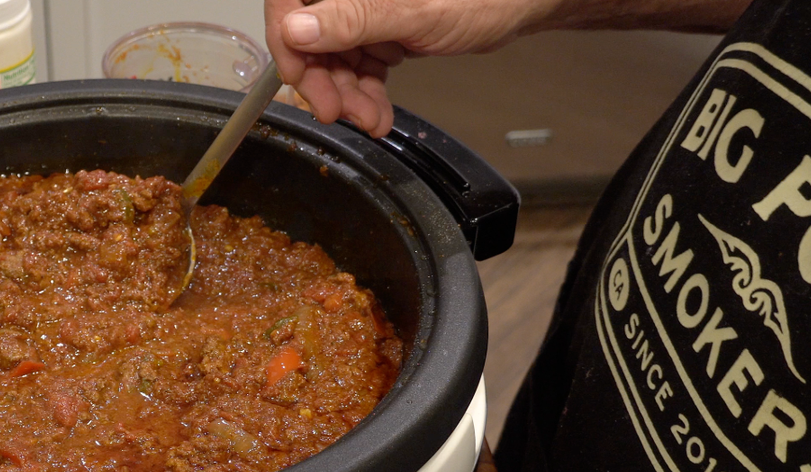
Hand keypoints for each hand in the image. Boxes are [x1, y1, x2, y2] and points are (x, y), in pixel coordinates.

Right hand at [265, 0, 748, 136]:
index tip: (298, 78)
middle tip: (337, 112)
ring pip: (331, 56)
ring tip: (368, 121)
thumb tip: (298, 29)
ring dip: (345, 95)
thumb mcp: (412, 13)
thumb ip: (352, 20)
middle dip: (322, 80)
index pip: (290, 2)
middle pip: (308, 34)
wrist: (522, 4)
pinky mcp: (381, 29)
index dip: (288, 43)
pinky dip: (363, 94)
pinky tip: (376, 115)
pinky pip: (356, 65)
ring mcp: (364, 9)